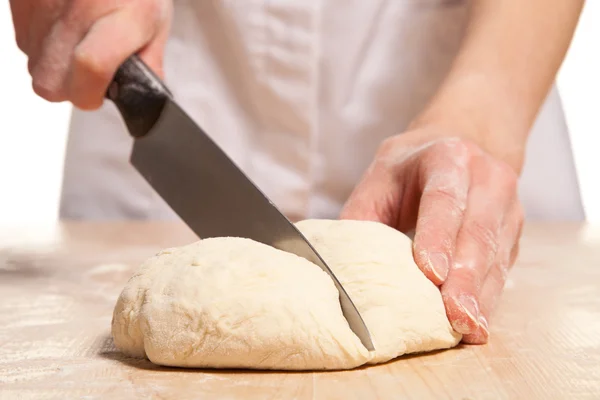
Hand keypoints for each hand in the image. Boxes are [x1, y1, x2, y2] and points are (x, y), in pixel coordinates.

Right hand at [9, 0, 172, 109]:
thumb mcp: (155, 24)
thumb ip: (149, 65)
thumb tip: (142, 100)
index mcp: (119, 18)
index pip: (91, 67)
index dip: (92, 93)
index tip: (100, 93)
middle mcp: (76, 11)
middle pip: (53, 83)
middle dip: (73, 88)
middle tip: (93, 69)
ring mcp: (41, 6)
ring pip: (36, 67)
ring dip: (57, 67)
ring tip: (81, 40)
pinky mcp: (20, 2)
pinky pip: (24, 43)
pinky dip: (43, 44)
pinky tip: (64, 26)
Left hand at [340, 129, 523, 343]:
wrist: (457, 146)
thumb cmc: (409, 171)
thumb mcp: (378, 180)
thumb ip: (361, 217)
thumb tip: (337, 267)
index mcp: (447, 157)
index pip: (444, 199)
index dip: (438, 236)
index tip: (431, 274)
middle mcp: (485, 178)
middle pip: (477, 231)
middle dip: (465, 278)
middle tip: (454, 316)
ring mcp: (506, 205)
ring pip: (496, 254)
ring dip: (481, 295)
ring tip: (468, 328)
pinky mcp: (513, 231)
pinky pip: (503, 268)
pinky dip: (489, 299)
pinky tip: (477, 324)